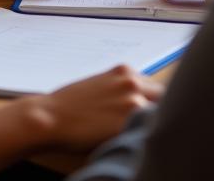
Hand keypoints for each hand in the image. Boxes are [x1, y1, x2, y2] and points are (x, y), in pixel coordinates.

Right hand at [26, 65, 163, 151]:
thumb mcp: (100, 86)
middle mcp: (132, 82)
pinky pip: (149, 130)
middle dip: (159, 111)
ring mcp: (133, 101)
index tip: (155, 112)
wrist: (50, 118)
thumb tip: (142, 102)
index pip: (155, 87)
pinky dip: (145, 136)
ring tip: (143, 136)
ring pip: (159, 113)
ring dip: (153, 123)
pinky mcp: (129, 122)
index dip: (155, 102)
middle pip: (163, 97)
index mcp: (125, 71)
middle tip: (151, 126)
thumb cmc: (70, 106)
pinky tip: (136, 143)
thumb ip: (123, 90)